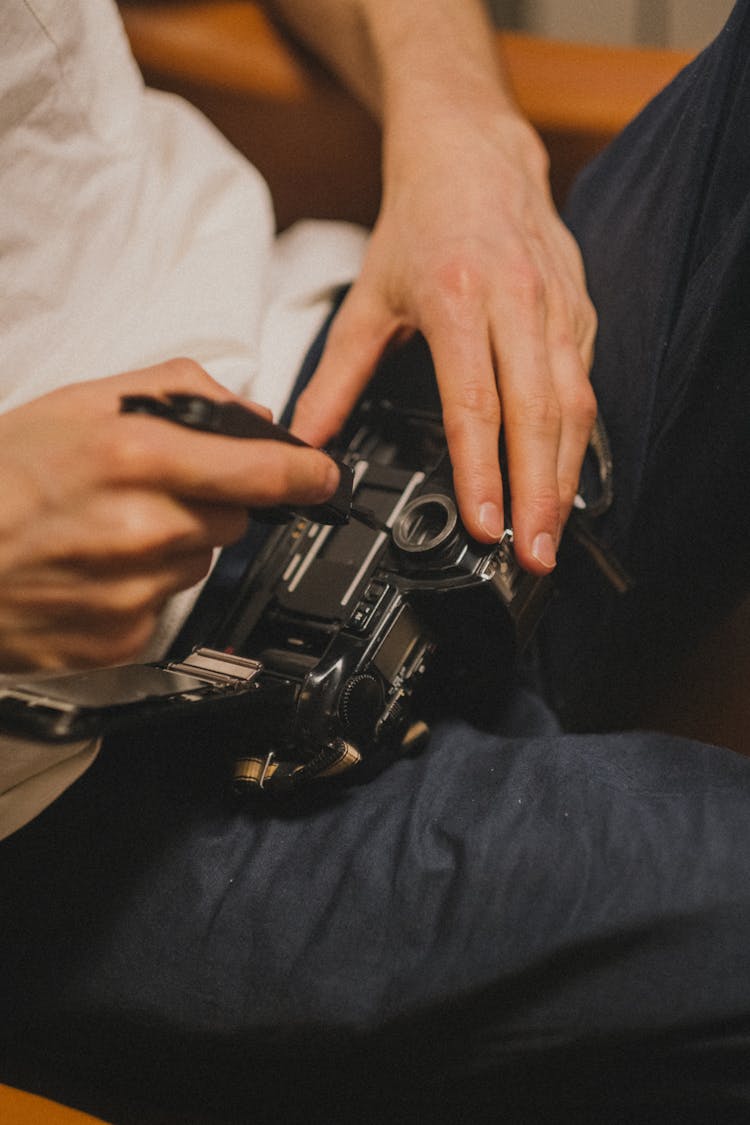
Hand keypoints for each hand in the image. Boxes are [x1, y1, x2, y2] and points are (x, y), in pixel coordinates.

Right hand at [0, 360, 338, 669]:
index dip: (304, 473)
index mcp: (136, 457)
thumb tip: (250, 414)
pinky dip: (144, 588)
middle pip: (236, 521)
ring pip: (202, 564)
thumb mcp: (79, 403)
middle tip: (151, 493)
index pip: (262, 471)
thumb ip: (176, 393)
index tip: (322, 477)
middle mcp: (143, 528)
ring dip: (176, 546)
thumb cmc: (0, 476)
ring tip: (109, 530)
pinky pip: (166, 607)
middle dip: (212, 504)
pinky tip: (95, 570)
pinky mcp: (123, 638)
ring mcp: (134, 590)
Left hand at [291, 100, 596, 573]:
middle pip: (537, 416)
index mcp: (459, 299)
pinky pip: (585, 385)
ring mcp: (558, 306)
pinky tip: (564, 480)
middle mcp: (518, 302)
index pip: (475, 405)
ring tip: (550, 535)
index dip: (481, 472)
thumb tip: (303, 439)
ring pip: (573, 406)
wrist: (473, 152)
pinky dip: (577, 441)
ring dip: (564, 478)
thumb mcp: (368, 299)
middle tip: (531, 557)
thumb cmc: (422, 221)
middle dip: (537, 495)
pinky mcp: (581, 310)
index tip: (483, 525)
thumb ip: (336, 377)